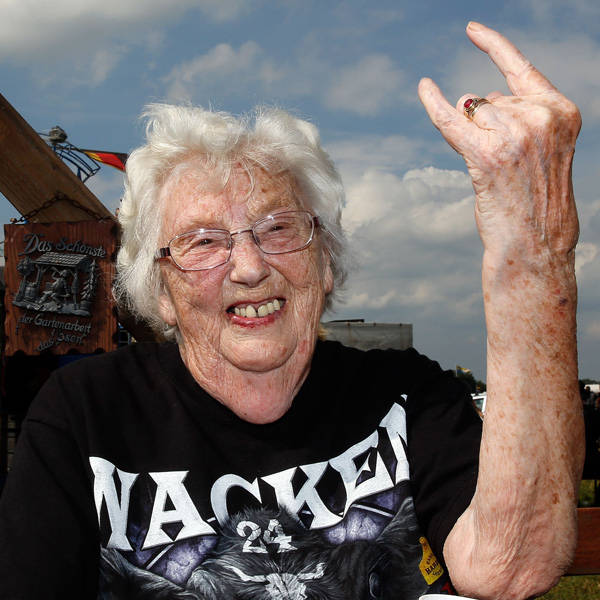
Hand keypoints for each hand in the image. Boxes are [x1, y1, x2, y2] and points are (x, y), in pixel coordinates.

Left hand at [418, 22, 580, 266]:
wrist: (536, 241)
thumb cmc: (534, 198)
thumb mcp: (539, 148)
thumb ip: (511, 117)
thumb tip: (469, 97)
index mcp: (561, 111)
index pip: (521, 68)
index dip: (494, 46)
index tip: (471, 31)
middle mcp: (540, 116)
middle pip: (489, 98)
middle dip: (483, 123)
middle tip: (502, 162)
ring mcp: (514, 134)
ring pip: (472, 113)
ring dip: (472, 135)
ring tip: (494, 169)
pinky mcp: (486, 154)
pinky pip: (451, 120)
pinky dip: (433, 104)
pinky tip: (423, 87)